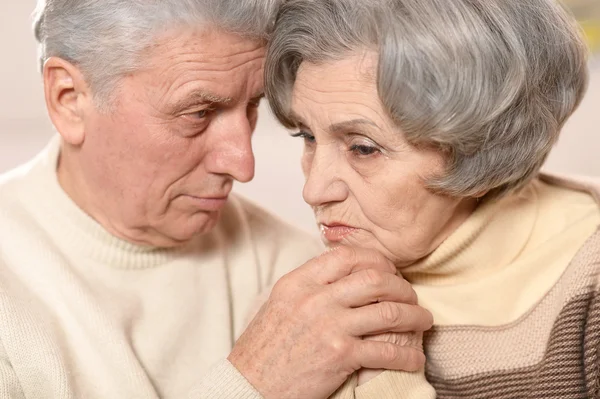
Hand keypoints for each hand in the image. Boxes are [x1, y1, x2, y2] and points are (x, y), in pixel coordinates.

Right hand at [228, 246, 432, 398]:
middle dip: (402, 287)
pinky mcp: (340, 355)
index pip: (346, 256)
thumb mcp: (281, 303)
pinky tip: (415, 358)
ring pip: (388, 312)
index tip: (389, 270)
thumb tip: (346, 276)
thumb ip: (311, 285)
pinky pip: (387, 351)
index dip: (376, 259)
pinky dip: (408, 355)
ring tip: (423, 321)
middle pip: (375, 279)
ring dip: (415, 317)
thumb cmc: (265, 347)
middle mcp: (315, 298)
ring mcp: (329, 326)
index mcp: (299, 282)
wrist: (251, 384)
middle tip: (410, 296)